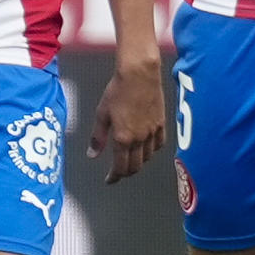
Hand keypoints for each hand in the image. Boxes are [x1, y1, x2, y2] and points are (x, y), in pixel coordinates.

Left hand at [87, 55, 165, 182]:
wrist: (140, 74)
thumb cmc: (118, 90)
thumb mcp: (102, 114)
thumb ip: (98, 137)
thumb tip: (92, 155)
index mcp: (123, 138)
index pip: (120, 167)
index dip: (114, 177)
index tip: (110, 180)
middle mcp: (139, 139)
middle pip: (135, 166)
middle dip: (126, 173)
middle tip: (119, 172)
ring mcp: (152, 132)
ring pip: (148, 157)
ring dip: (139, 162)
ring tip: (131, 160)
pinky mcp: (161, 123)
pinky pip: (159, 144)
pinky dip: (152, 150)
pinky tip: (148, 147)